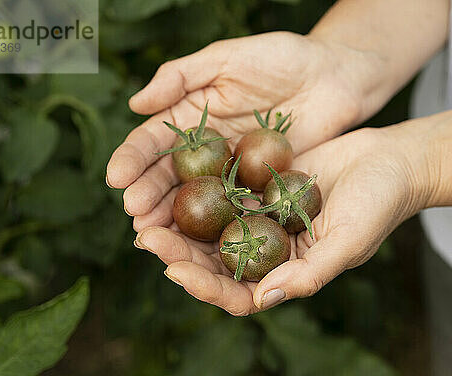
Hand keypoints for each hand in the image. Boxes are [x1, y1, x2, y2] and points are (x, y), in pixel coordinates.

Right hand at [106, 31, 386, 229]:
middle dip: (148, 197)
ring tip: (155, 236)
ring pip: (196, 199)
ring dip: (173, 219)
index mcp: (190, 117)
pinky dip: (216, 226)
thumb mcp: (227, 57)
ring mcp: (231, 171)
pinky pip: (233, 208)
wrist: (334, 76)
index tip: (116, 179)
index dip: (132, 160)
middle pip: (168, 177)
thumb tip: (135, 103)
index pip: (153, 142)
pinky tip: (200, 242)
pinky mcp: (259, 187)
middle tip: (135, 219)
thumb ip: (181, 76)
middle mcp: (205, 149)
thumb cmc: (281, 57)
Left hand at [133, 128, 431, 314]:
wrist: (392, 160)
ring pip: (214, 230)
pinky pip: (225, 194)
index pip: (239, 293)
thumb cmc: (380, 204)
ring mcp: (264, 220)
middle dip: (180, 254)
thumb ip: (311, 273)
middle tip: (147, 236)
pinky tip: (177, 179)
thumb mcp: (349, 241)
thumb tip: (266, 298)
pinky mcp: (262, 190)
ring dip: (182, 225)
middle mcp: (271, 252)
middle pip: (216, 263)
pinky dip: (202, 192)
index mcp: (288, 274)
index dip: (205, 286)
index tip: (175, 269)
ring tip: (148, 212)